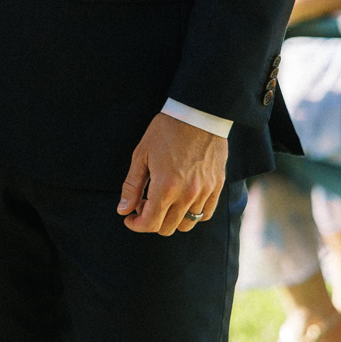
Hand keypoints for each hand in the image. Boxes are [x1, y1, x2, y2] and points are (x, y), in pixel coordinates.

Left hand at [117, 113, 227, 235]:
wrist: (197, 114)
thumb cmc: (166, 131)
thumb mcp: (141, 155)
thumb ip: (132, 186)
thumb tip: (123, 210)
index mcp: (165, 187)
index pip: (149, 223)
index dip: (136, 225)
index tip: (129, 217)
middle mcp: (187, 194)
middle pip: (167, 228)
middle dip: (151, 221)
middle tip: (144, 204)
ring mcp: (204, 192)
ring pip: (187, 224)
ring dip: (171, 219)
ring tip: (164, 201)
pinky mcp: (216, 186)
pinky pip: (205, 213)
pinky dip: (193, 213)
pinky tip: (183, 200)